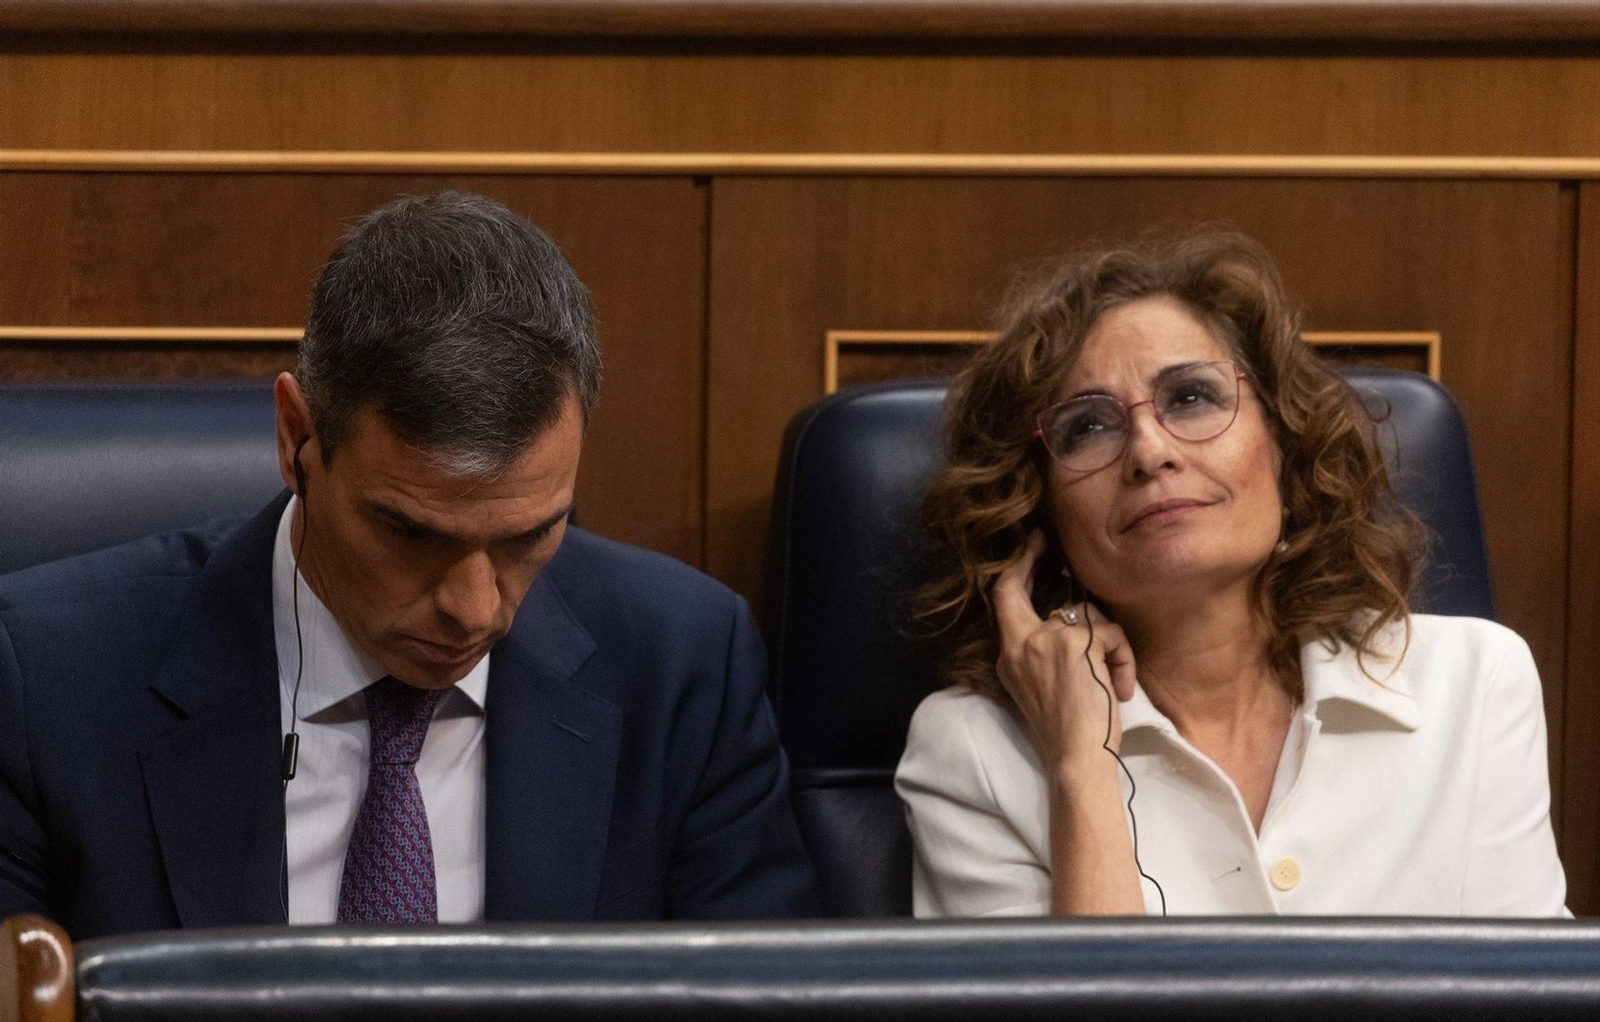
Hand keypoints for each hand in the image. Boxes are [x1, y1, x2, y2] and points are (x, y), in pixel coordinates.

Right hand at [992, 531, 1137, 774]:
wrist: (1076, 760)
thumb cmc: (1065, 735)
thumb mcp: (1038, 688)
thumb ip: (1040, 654)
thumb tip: (1063, 622)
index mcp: (1008, 658)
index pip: (1002, 602)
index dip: (1015, 570)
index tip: (1029, 549)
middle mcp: (1020, 644)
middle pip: (1019, 589)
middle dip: (1029, 559)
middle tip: (1045, 542)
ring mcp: (1047, 639)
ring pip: (1086, 615)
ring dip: (1109, 644)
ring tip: (1115, 682)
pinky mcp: (1078, 643)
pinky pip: (1111, 633)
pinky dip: (1124, 659)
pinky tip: (1121, 688)